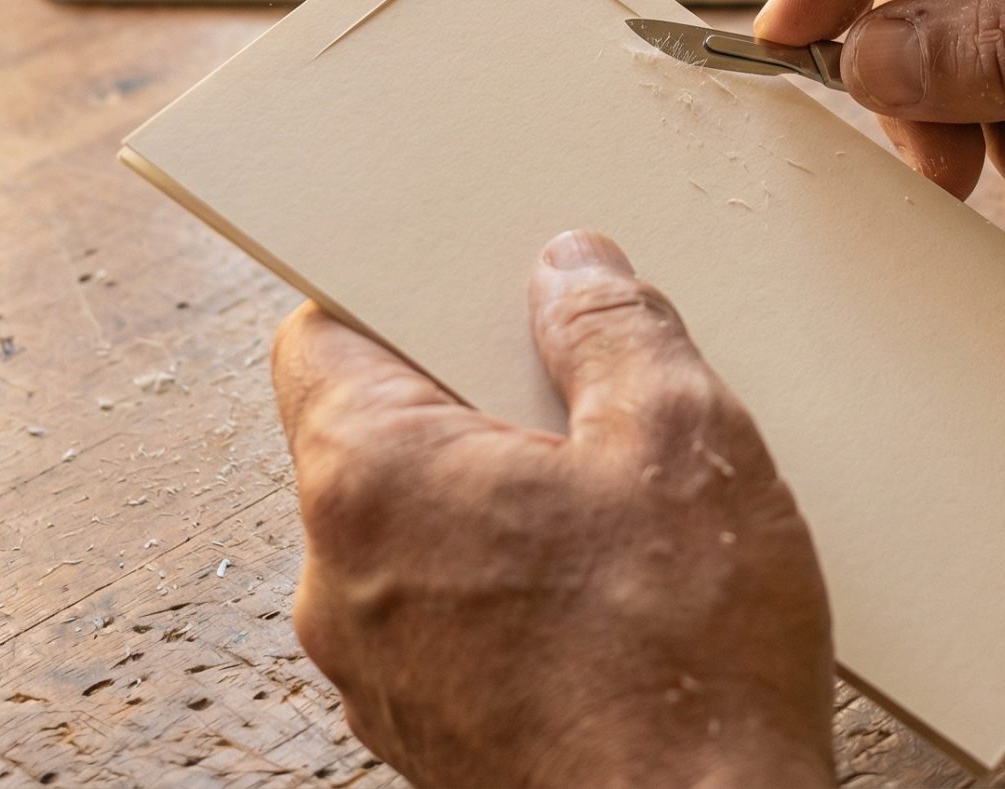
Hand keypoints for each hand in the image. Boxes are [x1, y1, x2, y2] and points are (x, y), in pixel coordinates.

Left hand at [272, 231, 835, 788]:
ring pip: (422, 531)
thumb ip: (614, 328)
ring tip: (622, 503)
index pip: (324, 333)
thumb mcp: (679, 439)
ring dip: (506, 499)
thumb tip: (574, 272)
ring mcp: (378, 671)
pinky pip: (452, 615)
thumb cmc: (681, 669)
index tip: (475, 279)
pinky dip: (516, 584)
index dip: (403, 288)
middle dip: (482, 397)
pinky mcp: (432, 732)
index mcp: (370, 478)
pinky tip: (618, 593)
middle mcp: (340, 580)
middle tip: (589, 391)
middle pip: (379, 431)